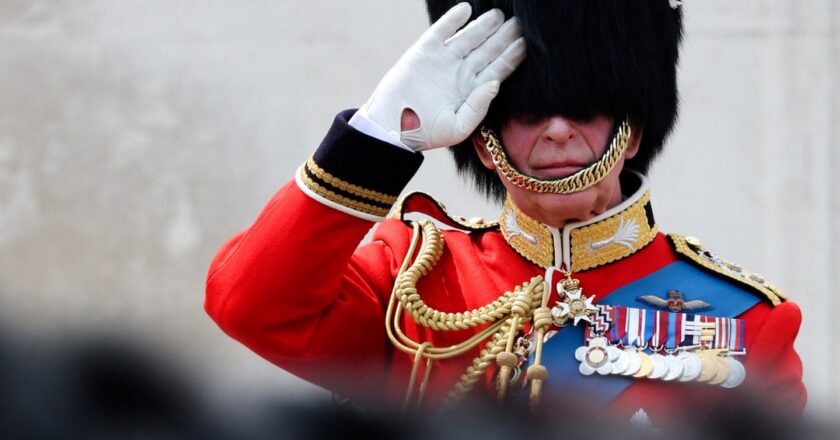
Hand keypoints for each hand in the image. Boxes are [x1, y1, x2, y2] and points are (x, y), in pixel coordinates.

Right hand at [358, 2, 525, 151]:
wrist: (392, 128)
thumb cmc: (426, 133)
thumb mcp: (458, 127)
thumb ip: (478, 107)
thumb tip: (495, 83)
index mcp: (472, 90)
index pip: (499, 68)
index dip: (514, 55)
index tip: (528, 43)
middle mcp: (461, 72)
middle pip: (489, 49)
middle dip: (505, 36)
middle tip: (522, 22)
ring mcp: (444, 60)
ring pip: (470, 37)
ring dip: (485, 25)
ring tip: (499, 14)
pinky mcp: (424, 51)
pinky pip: (442, 31)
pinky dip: (453, 19)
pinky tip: (466, 9)